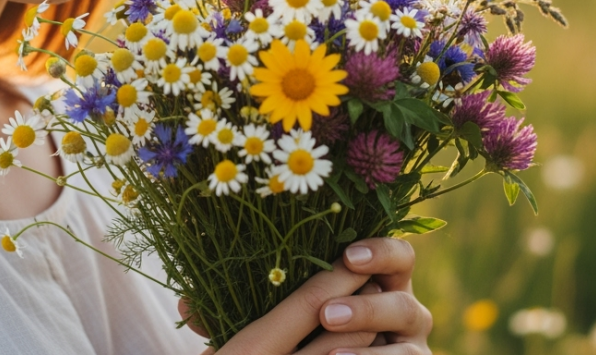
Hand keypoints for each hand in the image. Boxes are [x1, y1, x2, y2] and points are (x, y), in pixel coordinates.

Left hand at [178, 237, 431, 354]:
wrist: (311, 351)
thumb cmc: (294, 334)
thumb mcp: (266, 318)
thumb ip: (237, 308)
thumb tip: (184, 306)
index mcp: (376, 281)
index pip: (396, 255)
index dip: (377, 251)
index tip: (346, 256)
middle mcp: (403, 311)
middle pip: (405, 299)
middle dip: (367, 307)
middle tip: (326, 317)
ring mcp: (411, 347)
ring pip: (406, 345)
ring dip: (368, 342)